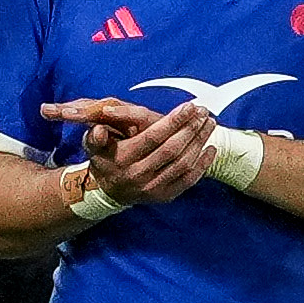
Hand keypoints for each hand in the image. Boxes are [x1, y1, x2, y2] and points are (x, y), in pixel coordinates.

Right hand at [45, 97, 213, 205]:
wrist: (108, 192)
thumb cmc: (105, 160)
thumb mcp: (93, 146)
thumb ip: (95, 136)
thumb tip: (98, 129)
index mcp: (122, 158)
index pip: (153, 137)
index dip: (173, 121)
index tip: (189, 106)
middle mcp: (138, 175)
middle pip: (172, 149)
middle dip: (191, 128)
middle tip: (204, 112)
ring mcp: (153, 188)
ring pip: (183, 163)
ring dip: (199, 142)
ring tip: (209, 124)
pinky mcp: (165, 196)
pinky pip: (189, 179)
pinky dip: (203, 164)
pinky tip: (210, 148)